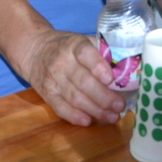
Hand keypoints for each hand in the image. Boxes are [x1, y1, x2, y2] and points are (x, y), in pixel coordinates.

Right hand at [12, 28, 126, 126]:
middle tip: (120, 106)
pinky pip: (60, 107)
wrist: (34, 49)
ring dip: (95, 110)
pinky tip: (88, 121)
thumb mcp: (82, 40)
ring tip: (112, 117)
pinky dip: (74, 116)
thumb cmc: (67, 46)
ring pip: (75, 98)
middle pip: (83, 82)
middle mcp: (62, 62)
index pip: (85, 54)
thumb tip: (128, 67)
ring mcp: (53, 79)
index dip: (98, 66)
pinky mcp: (47, 94)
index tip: (110, 79)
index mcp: (74, 45)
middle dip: (104, 97)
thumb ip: (102, 52)